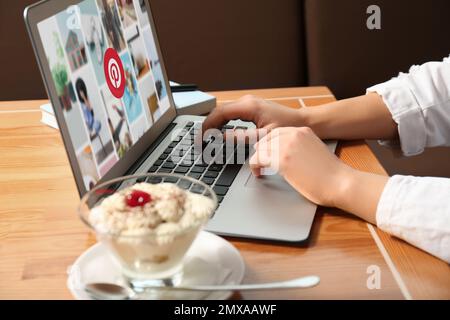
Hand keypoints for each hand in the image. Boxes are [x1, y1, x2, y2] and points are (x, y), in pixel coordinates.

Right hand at [202, 95, 305, 139]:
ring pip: (224, 112)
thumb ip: (240, 138)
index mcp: (248, 106)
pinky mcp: (251, 108)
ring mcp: (248, 103)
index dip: (207, 126)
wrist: (302, 122)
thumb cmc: (287, 128)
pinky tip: (220, 133)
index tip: (201, 138)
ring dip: (214, 124)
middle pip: (219, 111)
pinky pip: (231, 113)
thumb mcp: (263, 137)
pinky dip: (222, 123)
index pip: (219, 113)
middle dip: (208, 126)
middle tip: (200, 141)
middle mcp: (247, 101)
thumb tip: (220, 138)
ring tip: (207, 138)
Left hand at [250, 126, 387, 223]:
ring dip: (257, 159)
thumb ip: (301, 148)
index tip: (263, 152)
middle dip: (260, 151)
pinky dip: (254, 166)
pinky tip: (258, 173)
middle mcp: (294, 135)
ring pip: (260, 149)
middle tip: (259, 162)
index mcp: (303, 131)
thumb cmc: (331, 174)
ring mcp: (287, 146)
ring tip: (259, 169)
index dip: (268, 143)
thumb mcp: (315, 151)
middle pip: (265, 139)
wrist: (340, 183)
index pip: (276, 132)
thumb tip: (285, 155)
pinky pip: (258, 159)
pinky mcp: (282, 160)